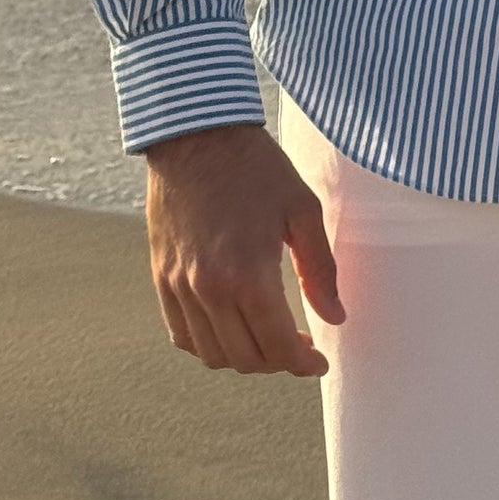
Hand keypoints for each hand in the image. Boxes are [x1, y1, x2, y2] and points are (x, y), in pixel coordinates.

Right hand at [142, 121, 344, 375]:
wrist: (196, 135)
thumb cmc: (256, 167)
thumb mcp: (302, 208)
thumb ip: (320, 269)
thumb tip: (335, 317)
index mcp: (248, 274)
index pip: (277, 346)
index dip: (303, 364)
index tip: (319, 362)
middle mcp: (209, 289)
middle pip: (245, 359)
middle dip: (277, 363)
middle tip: (299, 348)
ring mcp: (180, 287)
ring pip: (212, 355)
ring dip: (244, 358)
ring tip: (267, 339)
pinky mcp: (162, 278)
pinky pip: (183, 335)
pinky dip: (208, 345)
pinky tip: (230, 329)